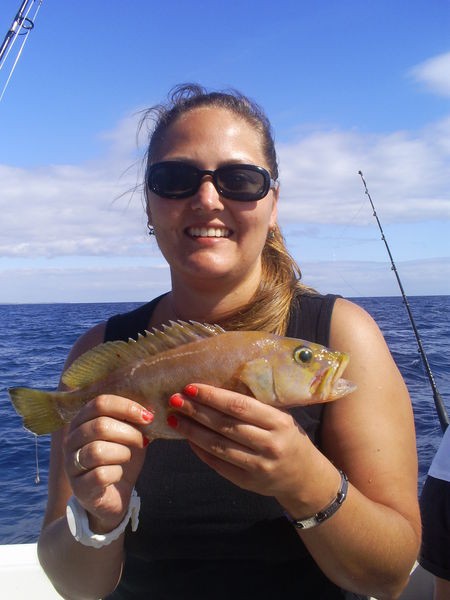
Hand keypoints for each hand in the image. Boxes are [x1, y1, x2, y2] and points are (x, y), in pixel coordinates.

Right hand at [63, 394, 151, 532]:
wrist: (114, 496)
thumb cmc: (120, 459)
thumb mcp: (129, 434)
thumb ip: (133, 419)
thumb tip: (150, 407)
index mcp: (82, 421)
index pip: (99, 403)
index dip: (126, 407)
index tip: (147, 416)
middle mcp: (71, 440)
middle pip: (99, 426)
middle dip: (129, 432)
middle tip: (142, 440)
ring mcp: (72, 464)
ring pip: (98, 451)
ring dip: (123, 453)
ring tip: (128, 457)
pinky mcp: (79, 487)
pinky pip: (100, 475)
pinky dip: (117, 473)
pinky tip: (119, 474)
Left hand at [167, 384, 319, 500]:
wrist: (305, 477)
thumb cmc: (288, 438)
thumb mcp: (281, 418)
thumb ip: (255, 408)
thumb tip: (214, 392)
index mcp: (278, 422)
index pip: (239, 406)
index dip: (213, 396)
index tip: (191, 387)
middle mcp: (269, 444)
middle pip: (225, 425)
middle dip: (196, 411)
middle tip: (175, 400)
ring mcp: (258, 466)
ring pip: (218, 446)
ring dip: (193, 431)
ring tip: (175, 419)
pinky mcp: (247, 483)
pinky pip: (218, 464)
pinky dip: (201, 451)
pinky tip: (188, 439)